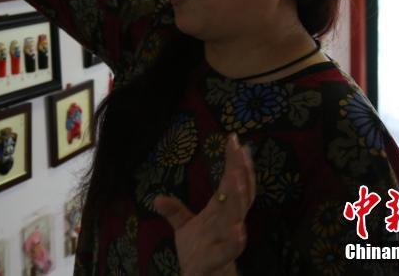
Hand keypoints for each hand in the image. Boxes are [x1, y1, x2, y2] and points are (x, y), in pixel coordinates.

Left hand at [153, 133, 254, 275]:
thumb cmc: (199, 253)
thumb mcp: (184, 228)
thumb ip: (175, 211)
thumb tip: (156, 198)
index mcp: (220, 212)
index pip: (230, 183)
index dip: (234, 162)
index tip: (233, 139)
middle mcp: (228, 223)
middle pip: (238, 194)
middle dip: (241, 173)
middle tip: (241, 150)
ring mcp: (225, 240)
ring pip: (236, 217)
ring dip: (238, 198)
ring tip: (237, 178)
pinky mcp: (218, 259)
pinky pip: (229, 250)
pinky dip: (236, 241)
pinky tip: (239, 229)